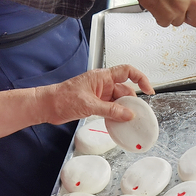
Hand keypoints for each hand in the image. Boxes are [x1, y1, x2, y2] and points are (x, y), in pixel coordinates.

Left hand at [34, 65, 154, 124]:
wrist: (47, 106)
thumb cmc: (62, 98)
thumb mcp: (89, 105)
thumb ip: (110, 110)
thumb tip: (129, 114)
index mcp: (102, 77)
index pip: (127, 72)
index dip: (140, 79)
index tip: (149, 90)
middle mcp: (102, 84)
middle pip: (125, 90)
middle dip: (132, 101)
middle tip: (137, 114)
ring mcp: (99, 94)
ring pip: (118, 101)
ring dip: (124, 110)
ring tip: (128, 121)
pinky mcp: (95, 103)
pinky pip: (111, 108)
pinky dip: (116, 115)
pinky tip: (118, 122)